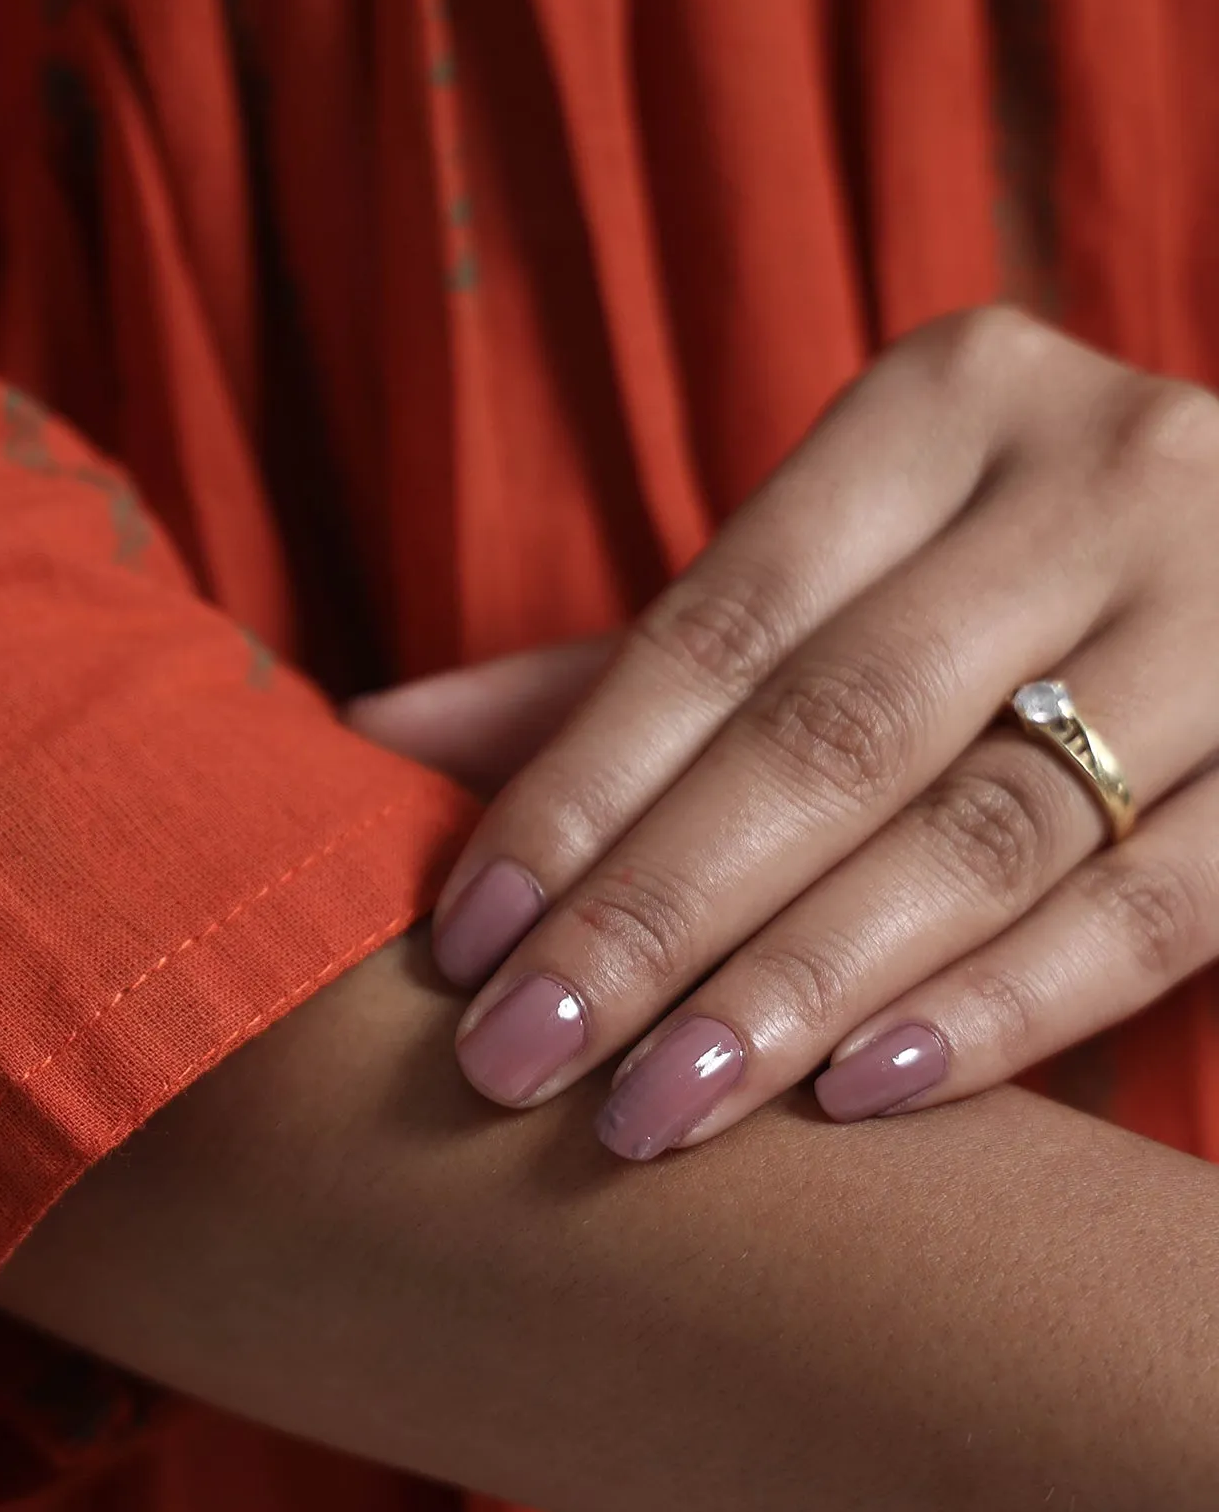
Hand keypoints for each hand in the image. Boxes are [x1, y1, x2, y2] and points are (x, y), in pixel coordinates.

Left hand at [371, 307, 1218, 1157]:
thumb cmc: (1004, 582)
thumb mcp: (834, 575)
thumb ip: (621, 668)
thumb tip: (371, 734)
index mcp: (946, 403)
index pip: (717, 626)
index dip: (577, 788)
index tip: (463, 939)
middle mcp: (1101, 475)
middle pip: (828, 732)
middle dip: (654, 914)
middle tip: (517, 1058)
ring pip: (983, 829)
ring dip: (796, 987)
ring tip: (652, 1108)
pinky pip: (1157, 909)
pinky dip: (1001, 1010)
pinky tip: (856, 1098)